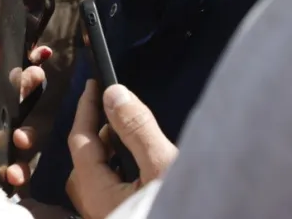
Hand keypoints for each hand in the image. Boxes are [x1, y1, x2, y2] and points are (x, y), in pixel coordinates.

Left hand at [0, 41, 49, 186]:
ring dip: (26, 134)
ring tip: (20, 142)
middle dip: (26, 92)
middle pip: (10, 107)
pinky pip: (23, 166)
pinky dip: (21, 167)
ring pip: (22, 136)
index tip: (31, 59)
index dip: (10, 72)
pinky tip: (13, 172)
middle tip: (39, 79)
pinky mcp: (6, 182)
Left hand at [65, 81, 177, 218]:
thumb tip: (115, 96)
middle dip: (95, 132)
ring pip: (96, 181)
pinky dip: (118, 171)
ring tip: (129, 135)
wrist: (209, 218)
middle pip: (83, 164)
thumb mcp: (163, 165)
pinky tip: (139, 166)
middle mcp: (96, 211)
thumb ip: (137, 128)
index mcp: (98, 195)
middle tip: (114, 108)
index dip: (86, 109)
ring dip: (108, 153)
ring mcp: (110, 218)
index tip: (94, 85)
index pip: (81, 141)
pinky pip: (110, 193)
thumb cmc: (184, 210)